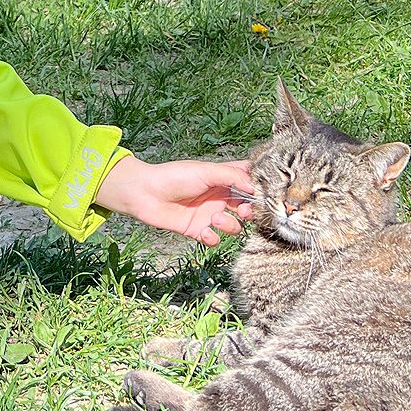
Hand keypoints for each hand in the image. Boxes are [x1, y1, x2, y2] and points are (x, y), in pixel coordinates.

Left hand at [94, 155, 255, 246]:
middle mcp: (218, 197)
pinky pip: (214, 239)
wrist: (144, 193)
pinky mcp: (197, 230)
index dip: (258, 189)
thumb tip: (256, 188)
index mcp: (221, 180)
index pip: (248, 183)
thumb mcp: (206, 171)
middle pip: (245, 207)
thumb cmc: (174, 176)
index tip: (266, 194)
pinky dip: (213, 238)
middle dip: (249, 212)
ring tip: (215, 219)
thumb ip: (233, 177)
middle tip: (245, 212)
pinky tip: (204, 231)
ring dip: (230, 225)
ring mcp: (208, 215)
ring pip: (233, 226)